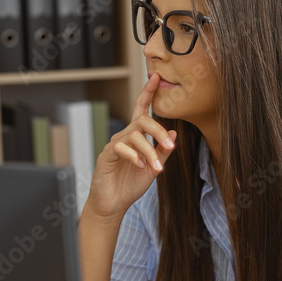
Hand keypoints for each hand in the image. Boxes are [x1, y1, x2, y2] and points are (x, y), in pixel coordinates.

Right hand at [85, 73, 176, 219]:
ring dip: (150, 151)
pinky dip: (134, 156)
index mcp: (136, 137)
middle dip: (158, 132)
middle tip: (171, 146)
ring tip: (157, 168)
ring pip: (135, 135)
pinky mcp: (107, 155)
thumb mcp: (154, 168)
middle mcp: (125, 136)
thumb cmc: (131, 184)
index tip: (156, 76)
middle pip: (142, 120)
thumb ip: (163, 150)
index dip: (148, 93)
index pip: (141, 110)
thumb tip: (174, 131)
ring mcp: (114, 145)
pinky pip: (121, 147)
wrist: (113, 204)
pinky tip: (140, 166)